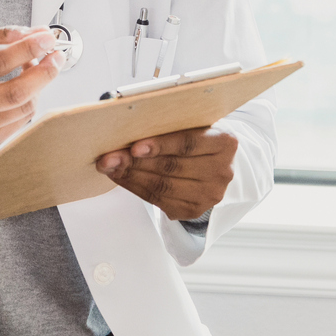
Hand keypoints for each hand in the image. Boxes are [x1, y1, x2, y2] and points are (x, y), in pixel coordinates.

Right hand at [0, 28, 62, 175]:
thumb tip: (32, 33)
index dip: (27, 49)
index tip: (46, 37)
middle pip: (14, 93)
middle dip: (43, 72)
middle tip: (56, 56)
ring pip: (22, 107)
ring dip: (37, 84)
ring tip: (31, 67)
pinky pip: (20, 120)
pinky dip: (28, 100)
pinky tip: (18, 87)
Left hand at [96, 126, 238, 221]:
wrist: (213, 165)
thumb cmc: (196, 139)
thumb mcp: (193, 125)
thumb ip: (171, 125)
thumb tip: (129, 124)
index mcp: (225, 143)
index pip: (188, 144)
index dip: (160, 145)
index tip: (134, 146)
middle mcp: (222, 171)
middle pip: (172, 167)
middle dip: (136, 162)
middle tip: (110, 157)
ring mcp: (210, 194)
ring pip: (163, 187)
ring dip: (131, 177)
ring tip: (111, 167)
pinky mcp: (195, 210)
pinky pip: (159, 201)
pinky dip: (136, 188)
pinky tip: (122, 178)